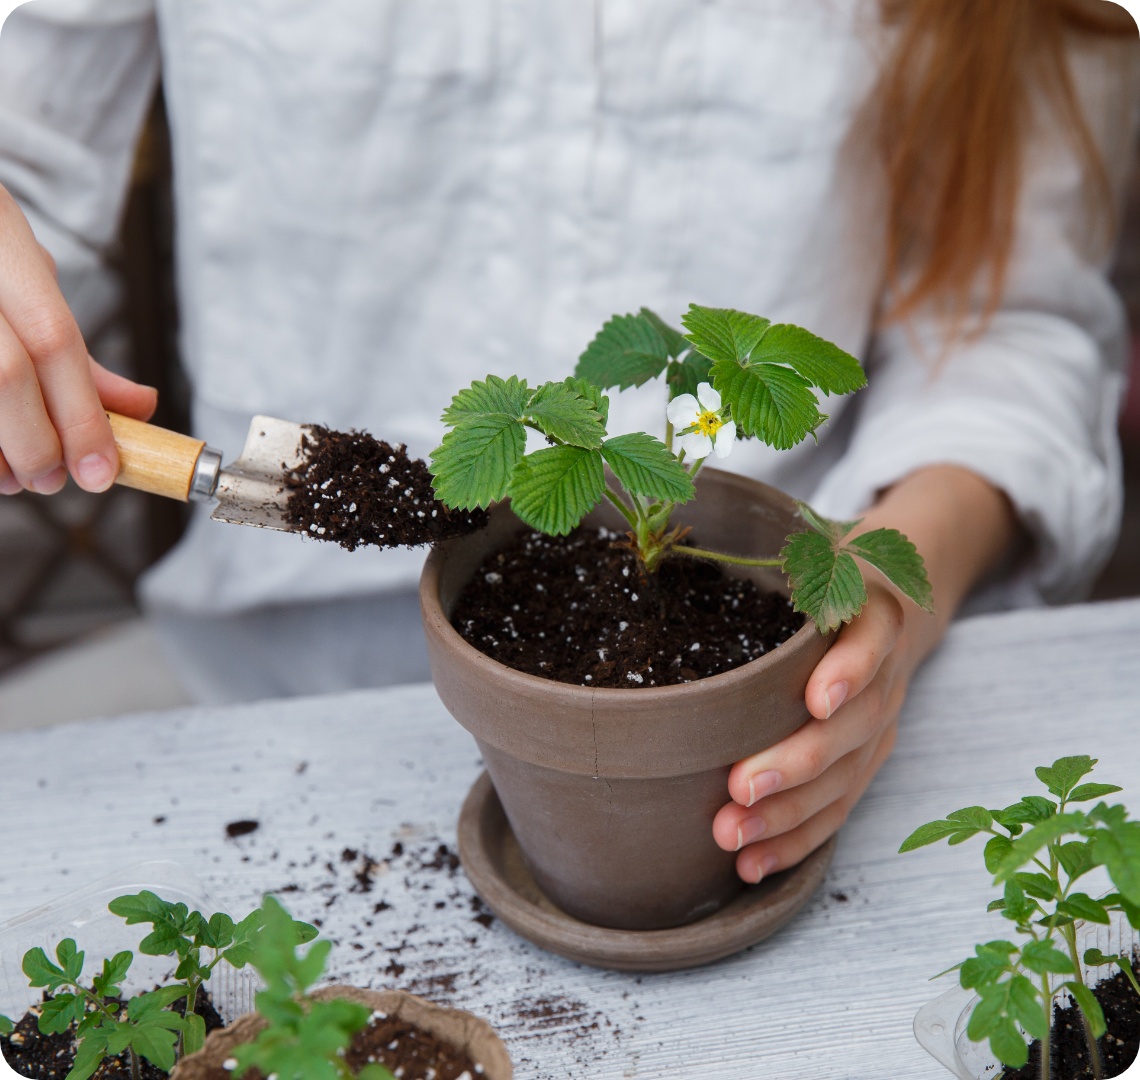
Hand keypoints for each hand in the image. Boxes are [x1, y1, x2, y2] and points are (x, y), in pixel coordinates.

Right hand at [0, 185, 156, 495]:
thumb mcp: (26, 276)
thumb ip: (76, 348)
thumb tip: (140, 407)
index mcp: (0, 238)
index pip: (53, 338)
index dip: (81, 415)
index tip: (101, 469)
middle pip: (5, 374)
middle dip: (36, 442)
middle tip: (50, 477)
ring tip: (10, 476)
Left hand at [711, 464, 1019, 883]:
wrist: (904, 592)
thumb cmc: (837, 567)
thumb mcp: (822, 545)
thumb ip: (790, 555)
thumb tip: (690, 545)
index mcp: (873, 615)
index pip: (870, 645)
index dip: (847, 672)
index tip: (817, 699)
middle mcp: (885, 676)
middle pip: (853, 728)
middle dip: (796, 763)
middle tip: (739, 788)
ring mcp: (880, 723)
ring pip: (845, 779)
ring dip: (789, 815)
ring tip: (734, 839)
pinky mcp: (868, 758)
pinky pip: (839, 807)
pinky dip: (798, 840)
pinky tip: (754, 864)